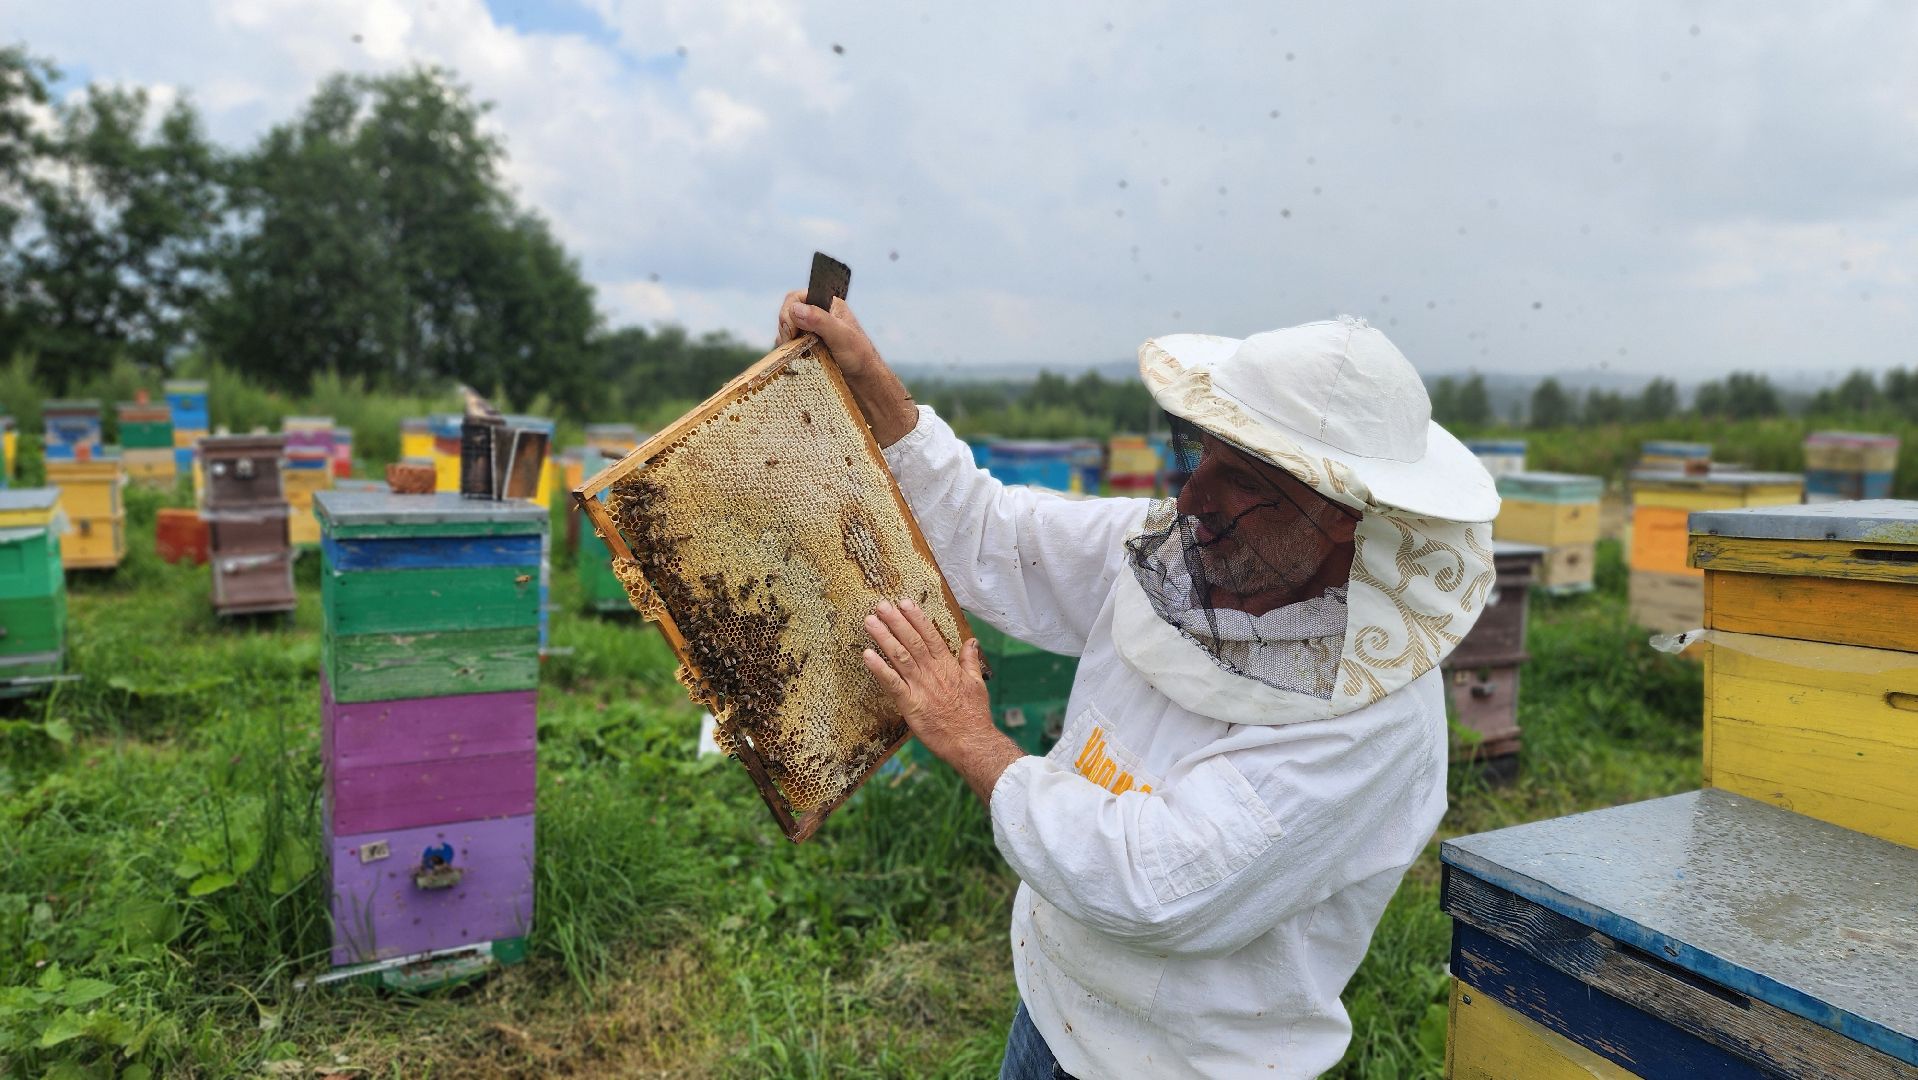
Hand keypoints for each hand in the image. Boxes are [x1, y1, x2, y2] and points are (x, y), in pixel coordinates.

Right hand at [776, 290, 881, 378]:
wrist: (864, 383)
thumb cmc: (860, 358)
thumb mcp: (841, 336)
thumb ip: (819, 320)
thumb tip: (795, 309)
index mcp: (828, 305)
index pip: (797, 298)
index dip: (789, 312)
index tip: (791, 332)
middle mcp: (819, 316)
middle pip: (788, 314)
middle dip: (786, 329)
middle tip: (793, 345)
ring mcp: (812, 332)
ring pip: (786, 331)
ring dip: (787, 342)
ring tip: (800, 355)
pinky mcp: (808, 348)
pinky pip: (789, 345)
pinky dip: (789, 352)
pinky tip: (799, 360)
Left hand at [863, 599, 1024, 802]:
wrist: (971, 742)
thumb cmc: (974, 715)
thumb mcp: (977, 682)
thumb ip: (970, 660)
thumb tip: (972, 641)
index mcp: (947, 665)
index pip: (930, 635)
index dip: (916, 618)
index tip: (904, 602)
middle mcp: (932, 672)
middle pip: (911, 641)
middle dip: (895, 621)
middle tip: (881, 605)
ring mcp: (920, 687)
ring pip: (899, 656)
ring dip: (884, 637)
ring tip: (870, 621)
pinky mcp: (910, 704)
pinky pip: (891, 683)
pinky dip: (878, 668)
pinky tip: (867, 655)